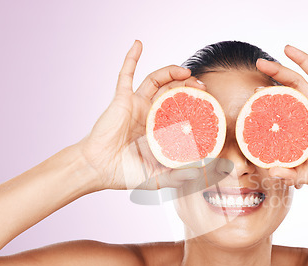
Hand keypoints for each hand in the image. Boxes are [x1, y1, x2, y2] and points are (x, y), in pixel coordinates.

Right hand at [77, 40, 204, 190]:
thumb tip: (198, 174)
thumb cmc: (123, 174)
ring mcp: (136, 105)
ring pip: (156, 81)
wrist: (97, 169)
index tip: (209, 105)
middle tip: (202, 86)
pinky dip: (131, 58)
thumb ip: (175, 178)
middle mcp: (150, 115)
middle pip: (173, 93)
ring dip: (170, 72)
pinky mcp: (122, 100)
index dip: (195, 106)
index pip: (181, 112)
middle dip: (188, 86)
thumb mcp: (155, 178)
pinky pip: (126, 75)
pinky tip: (138, 44)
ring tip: (186, 71)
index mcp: (159, 130)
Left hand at [256, 44, 307, 191]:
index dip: (270, 96)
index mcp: (304, 126)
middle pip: (294, 84)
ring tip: (286, 48)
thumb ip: (290, 173)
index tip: (254, 92)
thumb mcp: (307, 175)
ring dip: (301, 60)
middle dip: (278, 71)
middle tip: (260, 62)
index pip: (283, 104)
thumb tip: (270, 172)